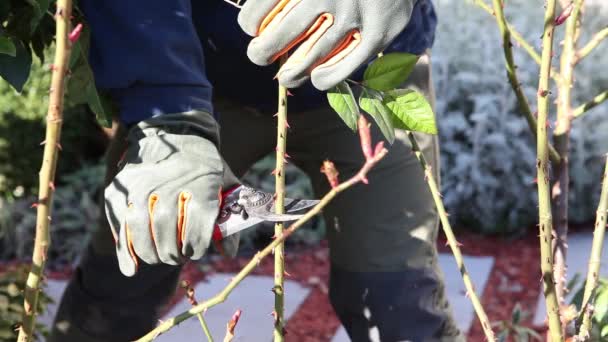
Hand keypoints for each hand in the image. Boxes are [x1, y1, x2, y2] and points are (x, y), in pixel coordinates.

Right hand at [104, 112, 224, 275]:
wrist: (174, 134)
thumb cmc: (204, 166)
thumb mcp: (226, 184)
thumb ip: (229, 218)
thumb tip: (228, 253)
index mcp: (200, 183)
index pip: (197, 227)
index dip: (197, 247)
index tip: (197, 251)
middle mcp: (168, 184)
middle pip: (167, 230)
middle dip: (173, 253)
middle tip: (178, 256)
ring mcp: (141, 186)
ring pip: (141, 230)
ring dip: (151, 254)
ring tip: (161, 258)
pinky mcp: (120, 191)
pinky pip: (120, 226)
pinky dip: (124, 252)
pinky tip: (131, 269)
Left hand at [238, 0, 414, 89]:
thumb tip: (260, 14)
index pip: (263, 5)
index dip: (250, 22)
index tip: (252, 29)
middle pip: (284, 32)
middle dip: (264, 51)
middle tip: (258, 56)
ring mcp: (354, 13)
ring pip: (314, 54)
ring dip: (294, 72)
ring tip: (285, 78)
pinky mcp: (378, 31)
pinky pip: (348, 63)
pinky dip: (329, 76)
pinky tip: (317, 79)